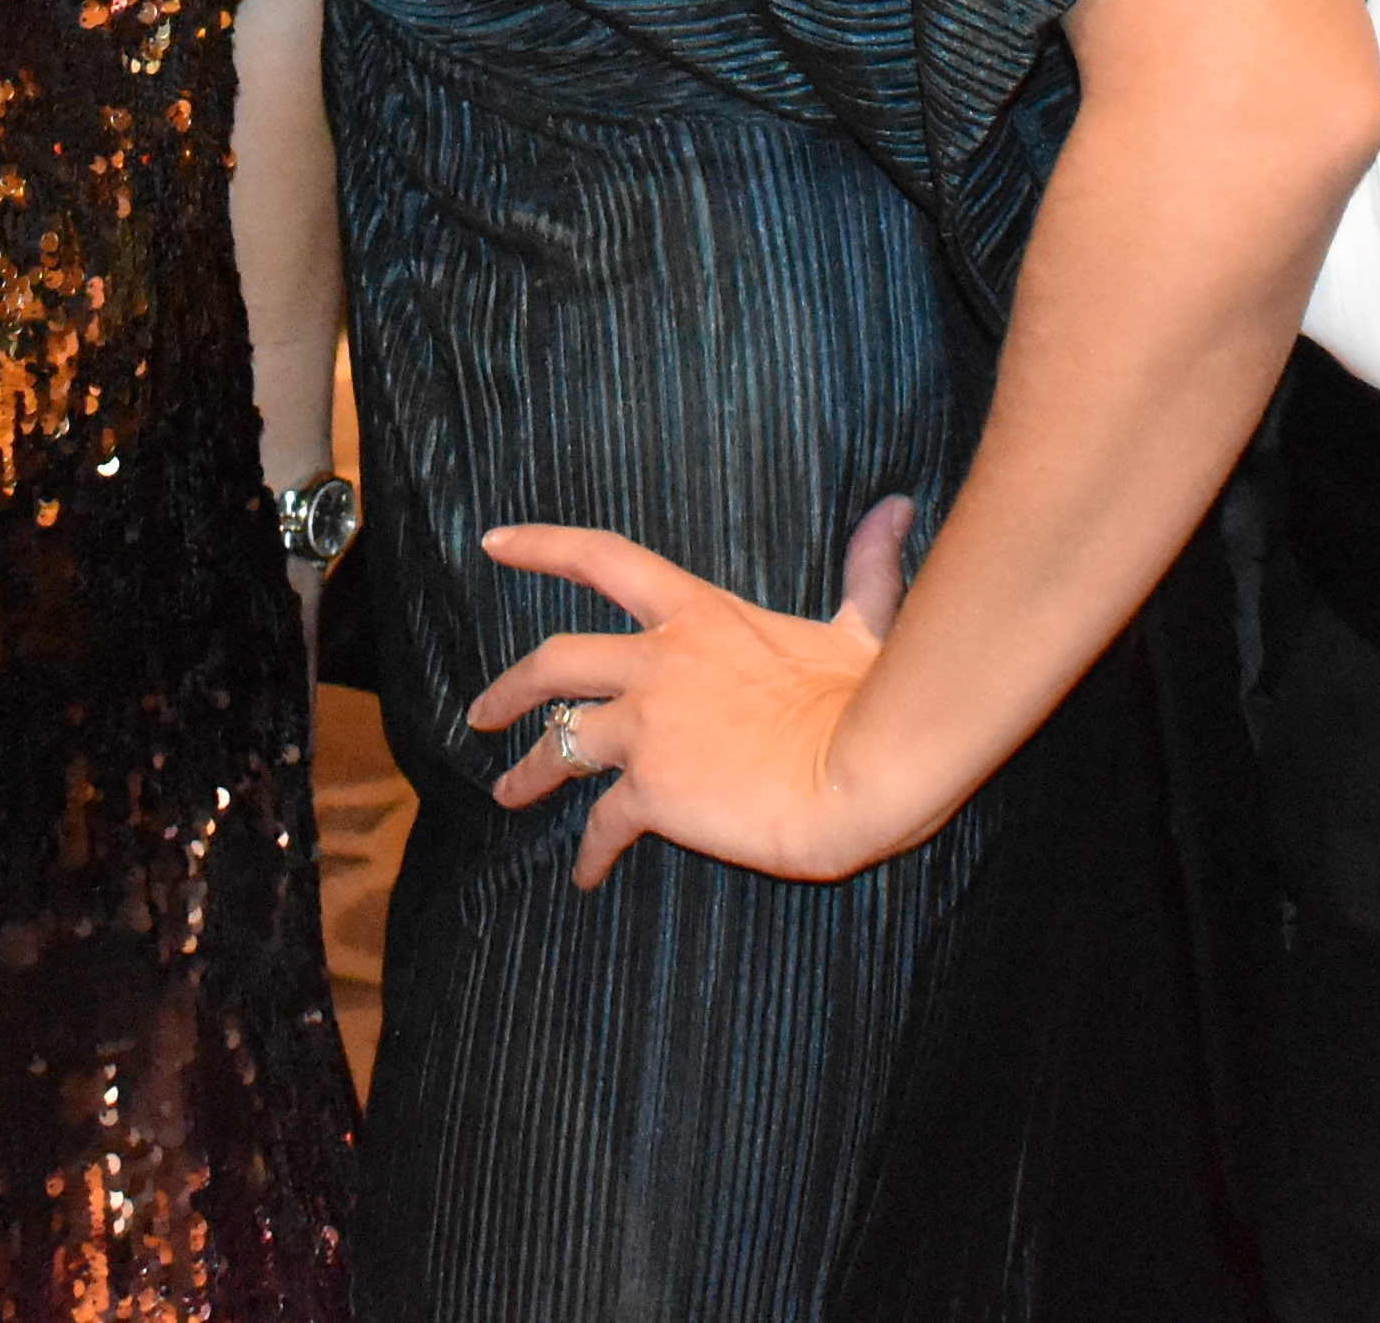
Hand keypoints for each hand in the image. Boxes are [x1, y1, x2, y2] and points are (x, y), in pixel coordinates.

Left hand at [464, 496, 939, 890]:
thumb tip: (898, 507)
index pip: (600, 559)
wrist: (865, 768)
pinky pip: (602, 825)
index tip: (494, 543)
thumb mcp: (861, 622)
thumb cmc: (869, 696)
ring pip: (559, 744)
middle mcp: (656, 662)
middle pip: (552, 662)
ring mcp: (648, 727)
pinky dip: (590, 851)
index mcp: (698, 613)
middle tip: (481, 713)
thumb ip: (865, 566)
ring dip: (527, 772)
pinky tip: (586, 873)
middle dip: (508, 689)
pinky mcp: (653, 791)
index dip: (541, 547)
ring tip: (507, 793)